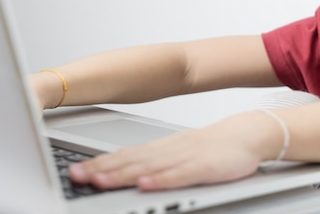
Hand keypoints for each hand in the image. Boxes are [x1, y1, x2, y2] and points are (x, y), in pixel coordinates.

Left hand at [68, 112, 279, 190]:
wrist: (246, 133)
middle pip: (130, 162)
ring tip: (99, 181)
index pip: (124, 157)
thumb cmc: (211, 146)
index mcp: (161, 148)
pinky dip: (161, 181)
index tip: (74, 171)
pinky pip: (180, 176)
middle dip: (101, 170)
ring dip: (122, 175)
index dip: (98, 164)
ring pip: (149, 168)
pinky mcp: (204, 168)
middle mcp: (168, 151)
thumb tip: (121, 166)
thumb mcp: (177, 151)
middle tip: (76, 177)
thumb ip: (151, 160)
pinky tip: (145, 186)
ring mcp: (185, 158)